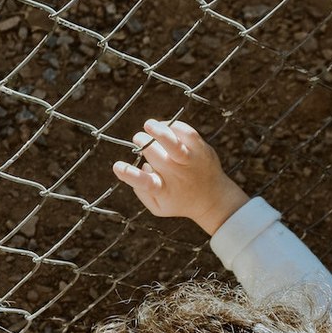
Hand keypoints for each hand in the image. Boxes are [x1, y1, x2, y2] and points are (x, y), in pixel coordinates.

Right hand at [113, 118, 249, 234]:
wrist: (214, 199)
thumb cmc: (179, 200)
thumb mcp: (158, 207)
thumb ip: (142, 191)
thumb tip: (141, 167)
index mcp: (163, 190)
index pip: (144, 183)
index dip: (128, 174)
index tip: (117, 166)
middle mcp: (177, 175)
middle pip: (155, 155)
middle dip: (142, 142)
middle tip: (138, 140)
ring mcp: (190, 161)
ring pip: (173, 142)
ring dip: (157, 130)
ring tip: (148, 126)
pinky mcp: (201, 149)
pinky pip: (187, 132)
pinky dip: (173, 126)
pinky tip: (165, 127)